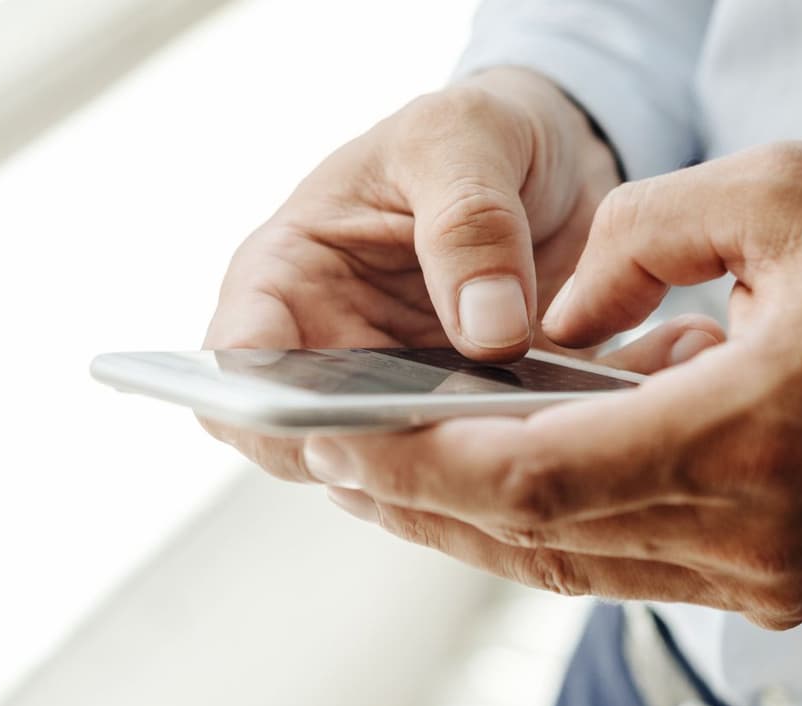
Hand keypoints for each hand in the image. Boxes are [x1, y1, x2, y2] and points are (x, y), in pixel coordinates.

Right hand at [203, 68, 620, 480]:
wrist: (554, 158)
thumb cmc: (475, 132)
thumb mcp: (465, 138)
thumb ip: (470, 222)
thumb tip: (487, 334)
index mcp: (288, 278)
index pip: (233, 372)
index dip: (264, 412)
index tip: (338, 421)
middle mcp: (331, 353)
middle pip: (314, 448)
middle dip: (378, 459)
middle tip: (458, 443)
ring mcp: (401, 398)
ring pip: (403, 475)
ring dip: (458, 470)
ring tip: (526, 436)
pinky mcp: (474, 420)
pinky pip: (483, 468)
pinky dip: (517, 463)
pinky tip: (567, 435)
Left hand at [305, 142, 801, 629]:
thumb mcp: (777, 195)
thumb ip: (635, 242)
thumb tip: (542, 312)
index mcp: (748, 434)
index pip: (535, 478)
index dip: (423, 465)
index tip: (340, 443)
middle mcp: (751, 532)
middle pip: (536, 538)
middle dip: (424, 498)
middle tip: (334, 461)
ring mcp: (767, 577)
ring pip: (576, 565)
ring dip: (477, 523)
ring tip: (394, 474)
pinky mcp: (779, 587)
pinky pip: (633, 564)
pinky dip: (556, 527)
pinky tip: (502, 482)